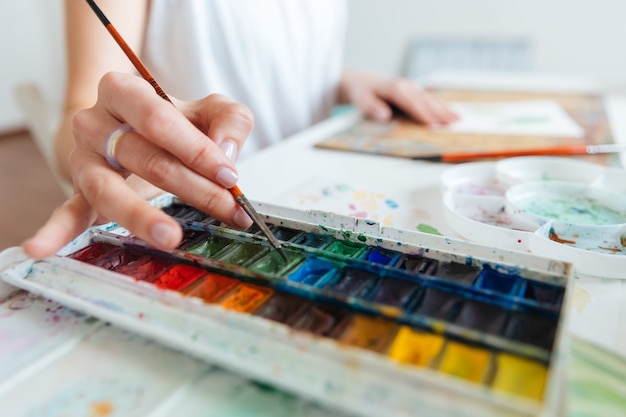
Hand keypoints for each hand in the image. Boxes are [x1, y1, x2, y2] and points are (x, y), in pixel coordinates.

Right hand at [23, 72, 253, 258]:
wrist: (142, 132)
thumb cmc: (175, 122)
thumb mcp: (210, 109)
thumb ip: (229, 120)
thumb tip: (226, 152)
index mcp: (123, 92)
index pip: (158, 119)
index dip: (195, 148)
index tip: (228, 175)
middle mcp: (95, 124)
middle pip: (144, 159)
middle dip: (193, 187)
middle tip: (226, 208)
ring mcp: (84, 161)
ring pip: (109, 190)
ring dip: (144, 217)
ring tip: (171, 236)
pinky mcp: (80, 192)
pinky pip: (67, 213)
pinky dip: (55, 233)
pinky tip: (40, 249)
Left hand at [338, 70, 457, 124]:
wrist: (361, 82)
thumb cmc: (361, 93)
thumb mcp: (361, 100)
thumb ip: (371, 108)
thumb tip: (384, 115)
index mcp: (395, 89)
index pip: (411, 103)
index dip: (423, 114)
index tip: (433, 124)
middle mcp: (406, 86)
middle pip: (425, 101)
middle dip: (440, 112)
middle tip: (454, 123)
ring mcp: (411, 88)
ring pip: (430, 99)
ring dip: (444, 109)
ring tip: (458, 119)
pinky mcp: (413, 91)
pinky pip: (429, 99)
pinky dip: (441, 106)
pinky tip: (451, 111)